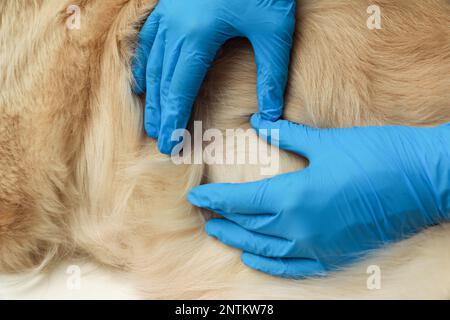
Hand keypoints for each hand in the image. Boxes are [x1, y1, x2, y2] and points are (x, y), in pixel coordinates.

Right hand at [132, 0, 295, 153]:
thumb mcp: (275, 29)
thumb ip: (272, 74)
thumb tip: (270, 115)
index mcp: (198, 36)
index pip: (180, 90)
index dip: (173, 119)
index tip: (170, 144)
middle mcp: (175, 27)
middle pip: (161, 80)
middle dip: (159, 113)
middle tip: (158, 140)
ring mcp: (168, 13)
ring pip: (152, 62)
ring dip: (150, 93)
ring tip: (149, 118)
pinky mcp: (169, 4)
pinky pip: (149, 39)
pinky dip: (145, 63)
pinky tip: (143, 78)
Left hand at [188, 114, 449, 277]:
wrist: (423, 181)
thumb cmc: (375, 155)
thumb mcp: (325, 142)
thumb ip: (286, 135)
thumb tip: (260, 120)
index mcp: (294, 196)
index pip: (241, 201)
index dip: (216, 200)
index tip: (196, 198)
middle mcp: (300, 227)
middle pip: (249, 227)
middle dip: (223, 220)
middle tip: (205, 216)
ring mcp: (317, 246)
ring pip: (265, 249)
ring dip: (240, 242)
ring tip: (222, 235)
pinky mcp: (334, 255)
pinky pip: (293, 267)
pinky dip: (269, 265)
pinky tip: (255, 260)